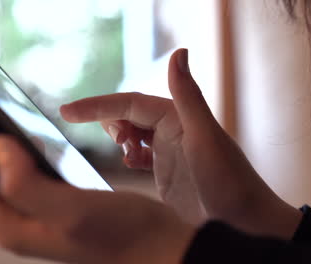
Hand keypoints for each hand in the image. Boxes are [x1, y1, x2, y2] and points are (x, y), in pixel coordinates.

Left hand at [0, 95, 193, 263]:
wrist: (155, 247)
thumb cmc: (122, 234)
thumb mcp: (73, 209)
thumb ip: (27, 184)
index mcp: (13, 225)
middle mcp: (18, 222)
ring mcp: (35, 214)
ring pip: (1, 170)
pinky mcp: (51, 204)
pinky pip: (22, 171)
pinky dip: (15, 148)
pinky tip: (17, 133)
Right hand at [60, 49, 301, 237]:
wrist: (243, 222)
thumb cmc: (229, 183)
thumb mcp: (205, 138)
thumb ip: (188, 96)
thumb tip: (178, 52)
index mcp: (177, 116)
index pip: (129, 103)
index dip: (96, 106)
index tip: (66, 112)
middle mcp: (172, 128)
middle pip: (127, 114)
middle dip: (110, 122)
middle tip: (116, 142)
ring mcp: (167, 149)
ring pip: (131, 132)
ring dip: (119, 138)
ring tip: (126, 154)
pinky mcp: (165, 170)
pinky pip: (137, 153)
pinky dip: (127, 155)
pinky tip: (131, 163)